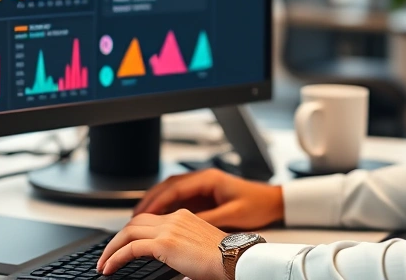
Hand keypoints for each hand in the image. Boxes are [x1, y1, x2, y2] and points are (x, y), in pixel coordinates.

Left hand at [98, 209, 226, 278]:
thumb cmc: (224, 260)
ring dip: (111, 248)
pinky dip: (116, 257)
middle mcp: (174, 218)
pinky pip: (130, 248)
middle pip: (135, 222)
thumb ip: (181, 249)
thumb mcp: (198, 249)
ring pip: (128, 233)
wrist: (235, 260)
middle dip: (116, 239)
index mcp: (183, 217)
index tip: (122, 246)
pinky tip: (109, 268)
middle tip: (107, 255)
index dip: (132, 232)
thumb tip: (171, 261)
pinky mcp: (164, 243)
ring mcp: (168, 229)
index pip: (149, 220)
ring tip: (104, 264)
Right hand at [134, 168, 283, 229]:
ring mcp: (202, 187)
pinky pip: (178, 200)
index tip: (141, 214)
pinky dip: (165, 209)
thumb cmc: (257, 205)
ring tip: (138, 220)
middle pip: (167, 188)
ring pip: (170, 193)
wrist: (273, 202)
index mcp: (208, 180)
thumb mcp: (232, 215)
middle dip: (148, 202)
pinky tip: (157, 221)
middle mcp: (202, 179)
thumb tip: (184, 226)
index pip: (174, 188)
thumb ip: (208, 219)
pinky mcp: (204, 196)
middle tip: (132, 218)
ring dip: (154, 204)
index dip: (155, 202)